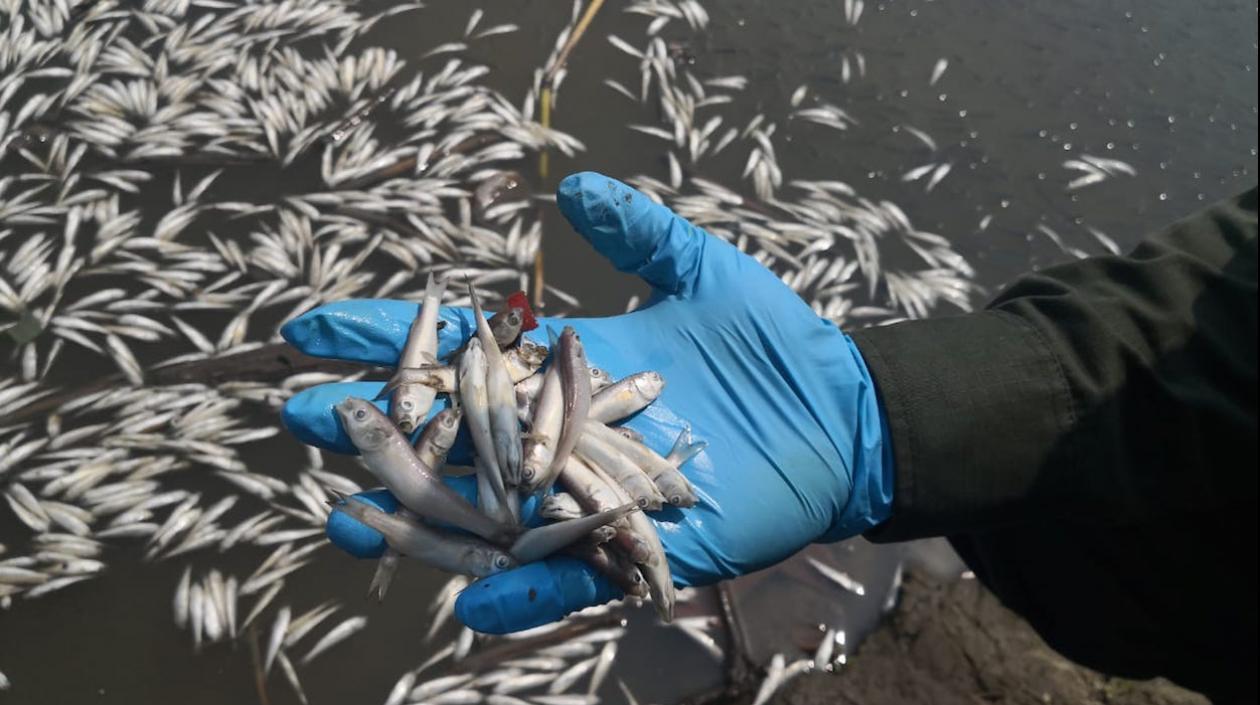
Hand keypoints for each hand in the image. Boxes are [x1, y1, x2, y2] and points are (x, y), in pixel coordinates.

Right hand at [280, 171, 894, 633]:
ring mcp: (590, 495)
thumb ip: (639, 232)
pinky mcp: (634, 544)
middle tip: (296, 414)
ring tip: (346, 513)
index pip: (459, 356)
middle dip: (374, 427)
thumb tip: (578, 188)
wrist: (839, 413)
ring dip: (419, 520)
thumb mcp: (701, 272)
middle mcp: (561, 438)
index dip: (386, 340)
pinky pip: (567, 578)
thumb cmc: (773, 344)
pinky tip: (468, 601)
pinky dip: (522, 594)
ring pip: (488, 516)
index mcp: (562, 373)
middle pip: (451, 438)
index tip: (312, 326)